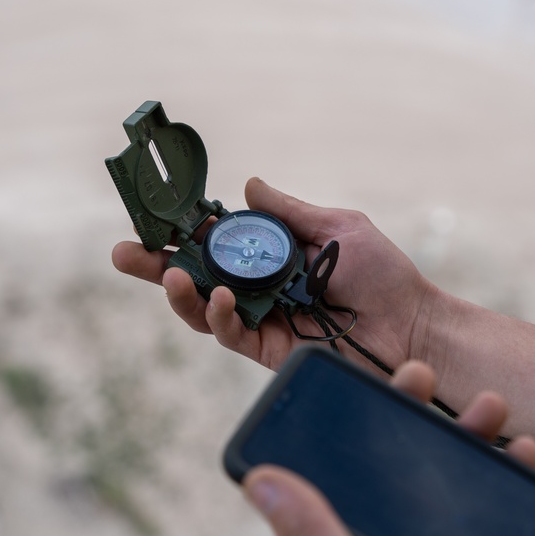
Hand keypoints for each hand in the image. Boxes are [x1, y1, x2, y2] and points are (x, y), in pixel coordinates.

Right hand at [112, 177, 441, 373]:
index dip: (183, 231)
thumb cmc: (383, 274)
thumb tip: (247, 185)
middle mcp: (261, 287)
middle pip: (197, 277)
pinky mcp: (271, 350)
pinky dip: (220, 316)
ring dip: (179, 294)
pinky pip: (233, 334)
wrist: (412, 326)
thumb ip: (289, 212)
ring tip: (167, 274)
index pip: (217, 241)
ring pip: (205, 309)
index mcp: (273, 254)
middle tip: (122, 252)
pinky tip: (220, 297)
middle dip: (156, 266)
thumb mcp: (337, 227)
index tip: (151, 216)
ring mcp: (264, 319)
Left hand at [243, 361, 534, 535]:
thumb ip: (310, 535)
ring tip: (494, 408)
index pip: (351, 468)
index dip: (359, 420)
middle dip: (419, 412)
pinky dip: (517, 476)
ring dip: (476, 435)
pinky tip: (526, 454)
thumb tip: (259, 479)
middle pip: (405, 461)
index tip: (369, 379)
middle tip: (422, 373)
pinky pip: (503, 508)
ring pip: (458, 476)